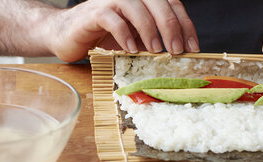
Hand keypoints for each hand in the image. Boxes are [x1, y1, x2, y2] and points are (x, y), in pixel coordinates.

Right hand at [49, 0, 198, 61]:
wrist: (70, 36)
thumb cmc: (107, 38)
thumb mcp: (138, 40)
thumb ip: (156, 41)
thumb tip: (181, 56)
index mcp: (145, 1)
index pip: (173, 4)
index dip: (186, 24)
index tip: (193, 47)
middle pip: (159, 3)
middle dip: (171, 27)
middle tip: (177, 50)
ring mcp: (111, 2)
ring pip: (137, 8)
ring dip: (150, 30)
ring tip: (156, 51)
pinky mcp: (94, 13)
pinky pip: (112, 19)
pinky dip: (124, 34)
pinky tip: (131, 49)